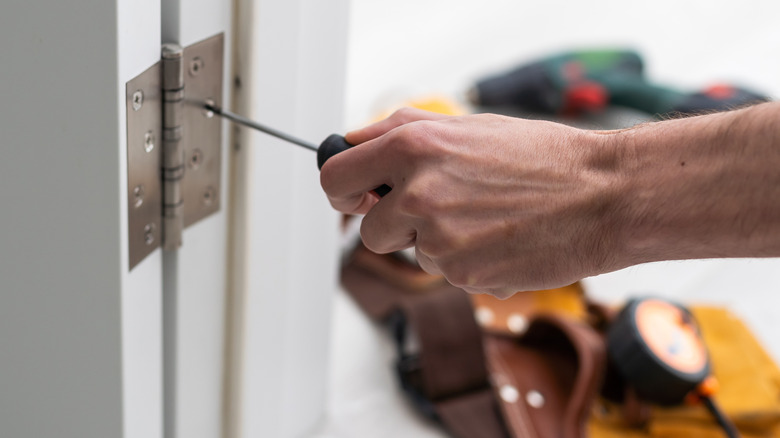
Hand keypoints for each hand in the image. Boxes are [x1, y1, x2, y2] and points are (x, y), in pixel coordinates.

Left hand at [320, 108, 619, 296]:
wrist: (604, 195)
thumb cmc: (543, 158)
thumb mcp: (467, 126)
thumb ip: (402, 132)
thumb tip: (354, 144)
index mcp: (413, 146)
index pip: (334, 178)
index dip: (342, 192)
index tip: (357, 198)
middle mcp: (418, 192)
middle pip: (370, 231)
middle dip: (396, 227)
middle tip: (442, 210)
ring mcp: (439, 239)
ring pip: (414, 254)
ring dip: (439, 243)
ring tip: (487, 219)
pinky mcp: (462, 275)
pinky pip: (447, 273)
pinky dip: (468, 262)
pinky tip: (502, 240)